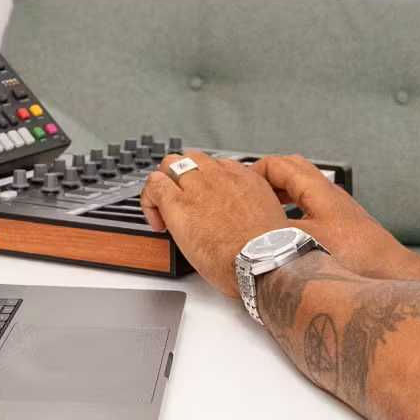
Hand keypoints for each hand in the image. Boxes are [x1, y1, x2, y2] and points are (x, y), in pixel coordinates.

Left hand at [140, 152, 291, 297]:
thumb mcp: (269, 220)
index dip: (208, 183)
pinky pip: (154, 185)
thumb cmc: (266, 252)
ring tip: (166, 207)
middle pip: (193, 159)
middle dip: (185, 176)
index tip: (206, 202)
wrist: (261, 260)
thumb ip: (252, 212)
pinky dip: (149, 199)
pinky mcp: (178, 203)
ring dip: (167, 181)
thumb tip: (243, 224)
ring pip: (171, 164)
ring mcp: (198, 187)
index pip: (219, 166)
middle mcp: (221, 177)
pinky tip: (157, 220)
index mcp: (246, 180)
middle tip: (184, 201)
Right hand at [247, 155, 416, 281]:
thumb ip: (272, 234)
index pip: (278, 164)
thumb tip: (245, 236)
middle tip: (246, 195)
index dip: (253, 172)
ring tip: (261, 214)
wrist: (391, 273)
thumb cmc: (357, 257)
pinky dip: (292, 213)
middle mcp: (329, 194)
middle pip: (291, 172)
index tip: (238, 187)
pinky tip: (286, 236)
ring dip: (279, 197)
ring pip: (302, 191)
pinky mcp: (343, 226)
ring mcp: (337, 209)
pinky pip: (310, 208)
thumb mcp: (302, 243)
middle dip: (265, 180)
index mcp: (317, 189)